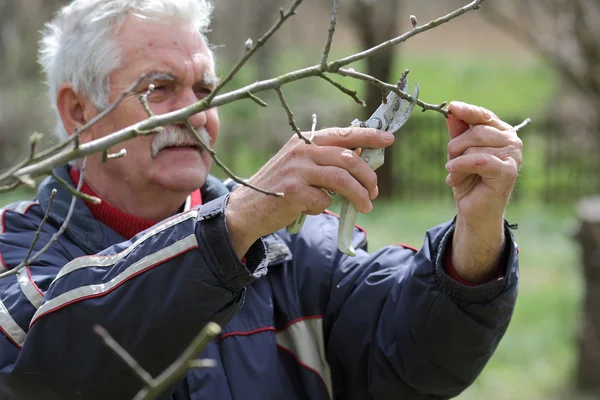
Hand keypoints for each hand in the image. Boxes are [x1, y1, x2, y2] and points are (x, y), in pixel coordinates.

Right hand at [225, 127, 394, 256]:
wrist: (246, 208)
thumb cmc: (279, 187)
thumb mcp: (300, 165)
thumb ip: (325, 160)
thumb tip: (362, 160)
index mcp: (305, 140)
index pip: (343, 134)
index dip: (369, 136)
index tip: (389, 139)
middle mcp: (302, 150)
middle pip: (349, 158)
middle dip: (368, 176)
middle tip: (375, 191)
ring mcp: (297, 170)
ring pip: (342, 179)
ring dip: (359, 195)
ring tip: (366, 206)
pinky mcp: (294, 192)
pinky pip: (323, 200)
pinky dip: (324, 207)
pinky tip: (314, 209)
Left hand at [445, 101, 522, 281]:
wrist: (473, 210)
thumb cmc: (468, 180)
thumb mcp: (458, 152)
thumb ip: (458, 131)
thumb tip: (452, 110)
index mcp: (501, 132)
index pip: (484, 115)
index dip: (467, 111)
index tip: (452, 107)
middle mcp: (512, 141)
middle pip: (475, 132)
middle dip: (455, 147)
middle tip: (450, 163)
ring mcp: (513, 156)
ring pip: (474, 147)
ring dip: (457, 162)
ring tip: (455, 175)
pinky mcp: (508, 172)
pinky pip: (480, 161)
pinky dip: (462, 167)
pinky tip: (453, 177)